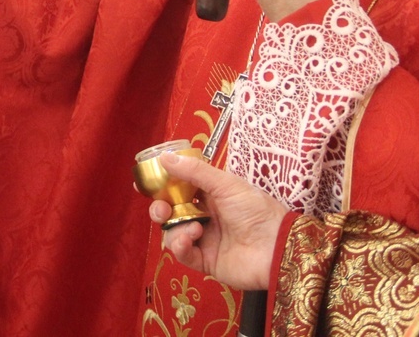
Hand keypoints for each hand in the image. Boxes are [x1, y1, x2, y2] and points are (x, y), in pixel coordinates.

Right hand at [151, 153, 287, 290]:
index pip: (179, 188)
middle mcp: (205, 217)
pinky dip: (180, 244)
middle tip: (161, 209)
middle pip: (170, 212)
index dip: (160, 186)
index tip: (142, 184)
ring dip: (174, 228)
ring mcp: (204, 239)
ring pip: (172, 232)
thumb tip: (164, 157)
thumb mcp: (226, 184)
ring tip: (192, 227)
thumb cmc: (257, 210)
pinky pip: (181, 253)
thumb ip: (193, 171)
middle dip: (159, 209)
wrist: (277, 247)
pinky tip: (192, 237)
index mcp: (211, 196)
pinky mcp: (204, 261)